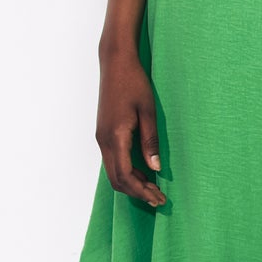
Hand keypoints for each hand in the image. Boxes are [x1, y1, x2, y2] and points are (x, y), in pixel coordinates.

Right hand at [95, 48, 165, 206]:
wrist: (115, 63)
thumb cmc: (134, 82)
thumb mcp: (149, 111)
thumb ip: (151, 141)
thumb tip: (156, 169)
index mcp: (115, 136)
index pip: (126, 176)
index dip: (142, 191)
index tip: (159, 198)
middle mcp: (104, 140)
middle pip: (116, 179)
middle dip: (137, 192)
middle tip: (158, 199)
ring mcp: (101, 137)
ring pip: (113, 172)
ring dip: (132, 184)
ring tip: (153, 189)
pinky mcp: (103, 133)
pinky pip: (113, 161)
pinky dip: (127, 172)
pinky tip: (144, 172)